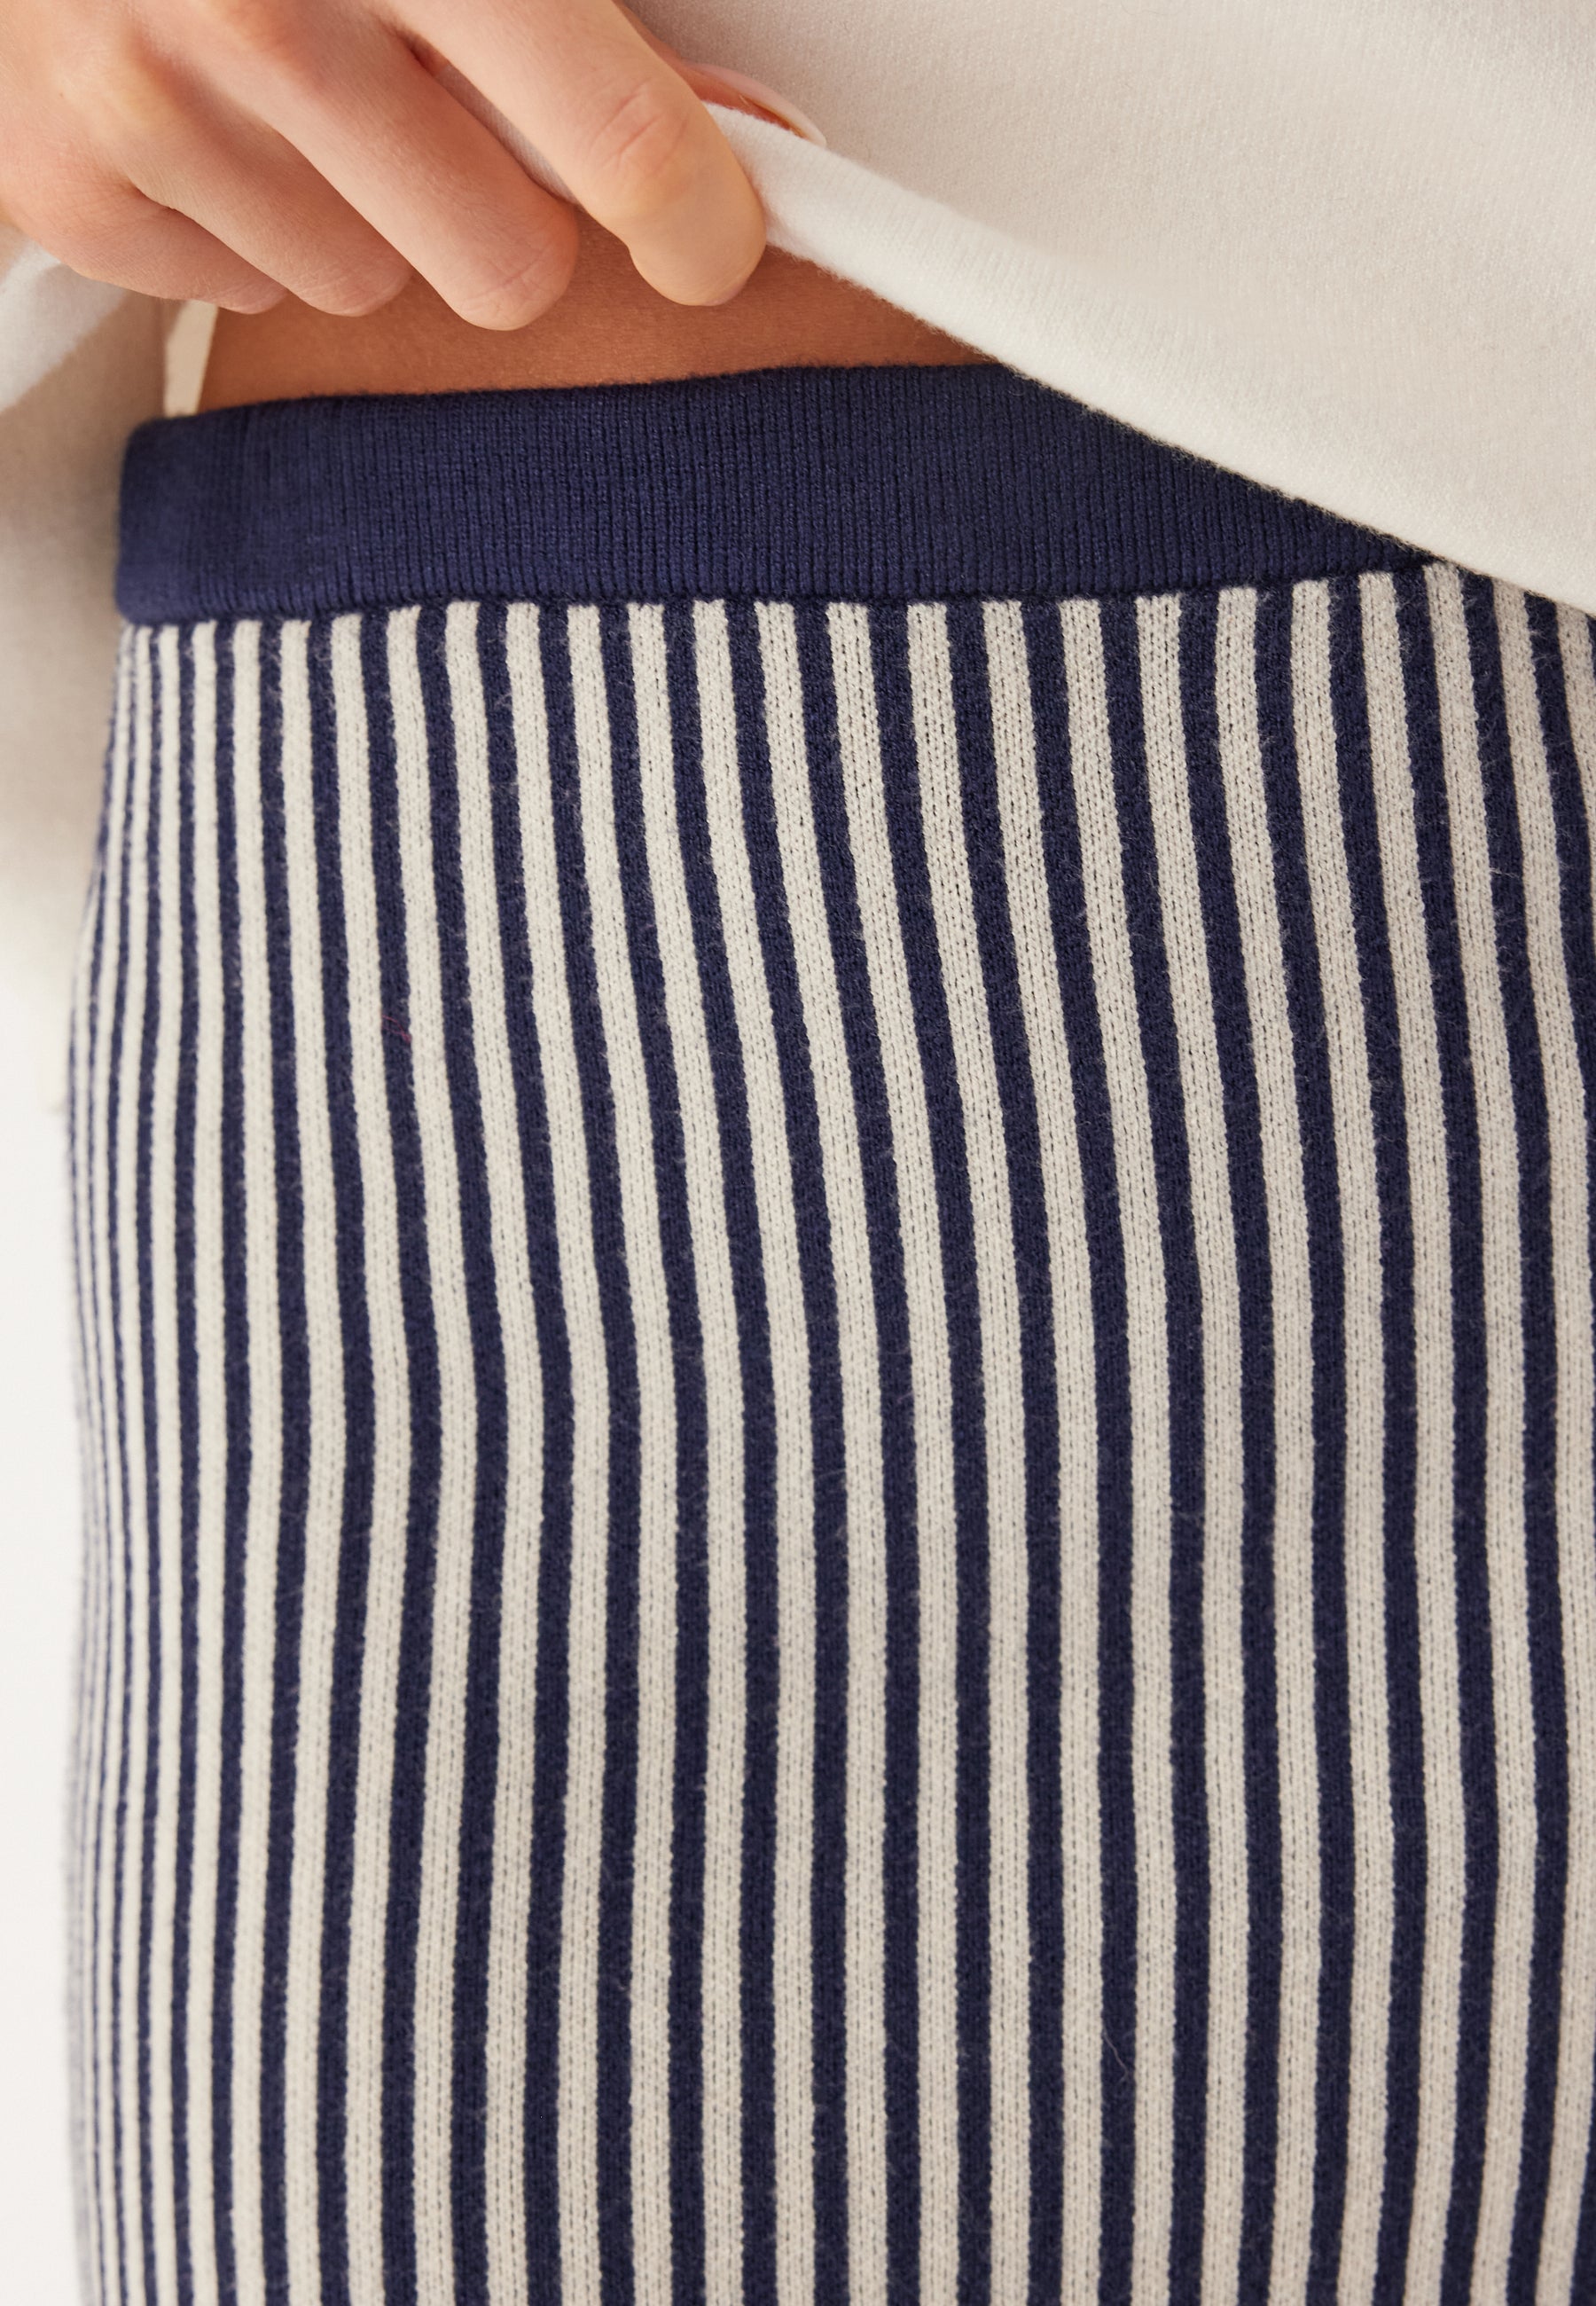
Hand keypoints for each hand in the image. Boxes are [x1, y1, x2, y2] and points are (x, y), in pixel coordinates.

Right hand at [0, 0, 770, 324]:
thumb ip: (585, 13)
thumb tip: (737, 125)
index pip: (618, 140)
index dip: (697, 218)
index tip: (711, 243)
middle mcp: (270, 13)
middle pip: (507, 271)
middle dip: (504, 213)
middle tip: (451, 113)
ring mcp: (153, 107)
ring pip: (370, 287)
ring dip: (364, 209)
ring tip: (298, 79)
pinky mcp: (69, 187)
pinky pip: (243, 292)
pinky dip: (245, 220)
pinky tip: (212, 109)